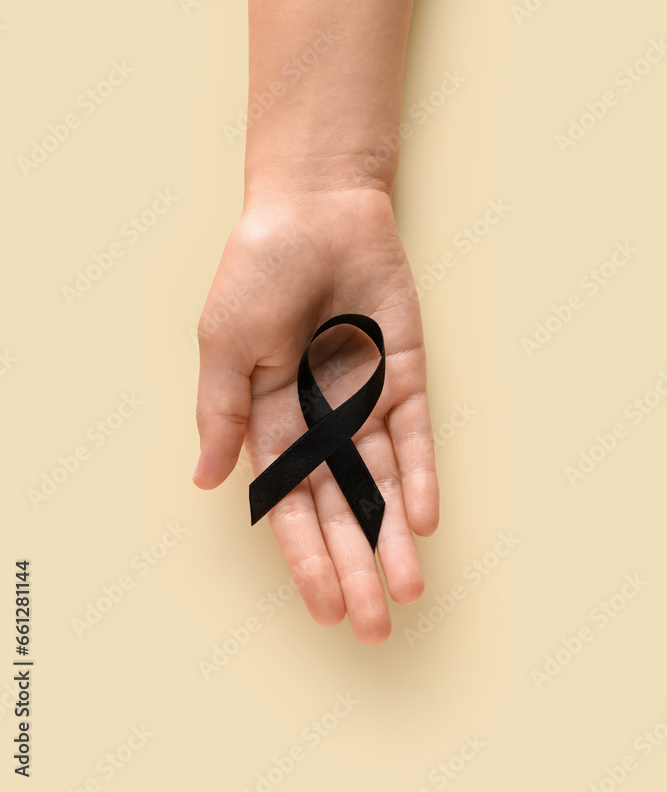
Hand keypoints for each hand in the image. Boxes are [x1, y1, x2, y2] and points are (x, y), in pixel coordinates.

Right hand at [193, 187, 438, 643]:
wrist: (315, 207)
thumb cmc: (259, 268)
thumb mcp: (225, 339)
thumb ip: (222, 410)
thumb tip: (209, 481)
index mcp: (269, 416)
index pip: (290, 501)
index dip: (305, 554)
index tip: (325, 607)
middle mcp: (320, 417)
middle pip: (340, 504)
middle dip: (355, 564)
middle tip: (373, 624)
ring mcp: (365, 397)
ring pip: (382, 480)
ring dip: (393, 534)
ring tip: (408, 590)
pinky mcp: (405, 373)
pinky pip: (414, 432)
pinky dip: (420, 475)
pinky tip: (424, 521)